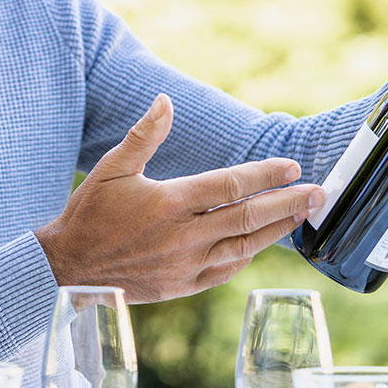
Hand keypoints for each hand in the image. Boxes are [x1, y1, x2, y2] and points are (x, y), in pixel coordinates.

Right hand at [35, 94, 324, 303]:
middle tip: (318, 192)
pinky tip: (263, 243)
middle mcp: (184, 236)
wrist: (68, 269)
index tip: (291, 166)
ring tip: (304, 215)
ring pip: (244, 247)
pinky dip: (249, 256)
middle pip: (248, 217)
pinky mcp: (183, 287)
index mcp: (170, 203)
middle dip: (288, 203)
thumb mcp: (112, 167)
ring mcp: (186, 265)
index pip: (230, 185)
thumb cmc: (90, 214)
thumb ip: (144, 134)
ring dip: (278, 230)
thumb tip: (166, 100)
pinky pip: (226, 271)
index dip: (264, 174)